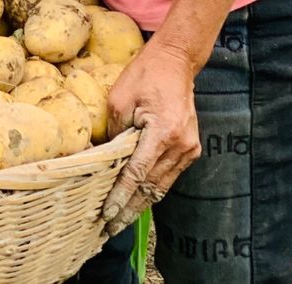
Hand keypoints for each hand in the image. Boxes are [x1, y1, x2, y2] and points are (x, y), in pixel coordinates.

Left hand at [101, 37, 202, 235]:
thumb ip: (113, 133)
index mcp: (162, 132)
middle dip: (129, 208)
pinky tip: (138, 199)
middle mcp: (180, 145)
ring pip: (161, 185)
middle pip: (151, 186)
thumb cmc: (144, 75)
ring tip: (121, 219)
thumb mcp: (119, 99)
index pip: (137, 174)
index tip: (107, 214)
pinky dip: (153, 188)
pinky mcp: (191, 148)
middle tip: (109, 227)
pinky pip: (169, 175)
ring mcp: (189, 148)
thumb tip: (100, 159)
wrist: (176, 62)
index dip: (121, 196)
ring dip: (141, 203)